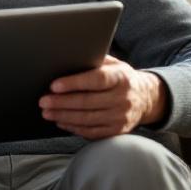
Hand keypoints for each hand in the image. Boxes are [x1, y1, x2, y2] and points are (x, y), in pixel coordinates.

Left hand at [39, 55, 166, 140]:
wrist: (146, 98)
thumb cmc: (121, 78)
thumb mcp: (114, 64)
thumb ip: (95, 61)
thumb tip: (68, 57)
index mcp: (121, 78)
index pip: (96, 80)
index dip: (74, 83)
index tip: (54, 85)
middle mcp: (122, 98)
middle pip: (87, 102)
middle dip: (61, 102)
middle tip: (43, 101)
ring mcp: (120, 117)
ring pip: (87, 119)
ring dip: (63, 116)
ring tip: (47, 112)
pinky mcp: (117, 131)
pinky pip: (92, 132)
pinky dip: (73, 128)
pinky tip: (61, 122)